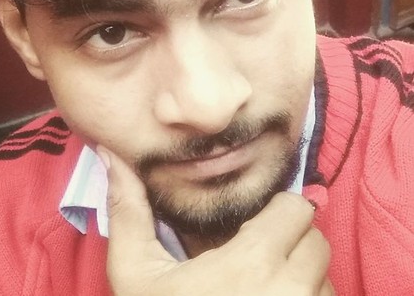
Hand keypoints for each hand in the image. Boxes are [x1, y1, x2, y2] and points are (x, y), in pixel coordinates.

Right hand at [99, 147, 333, 295]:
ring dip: (304, 275)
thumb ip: (128, 212)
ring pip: (325, 278)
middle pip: (316, 241)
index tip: (256, 222)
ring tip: (266, 285)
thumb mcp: (135, 273)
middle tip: (260, 252)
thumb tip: (112, 156)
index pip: (297, 210)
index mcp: (250, 265)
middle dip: (292, 239)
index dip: (277, 210)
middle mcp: (291, 293)